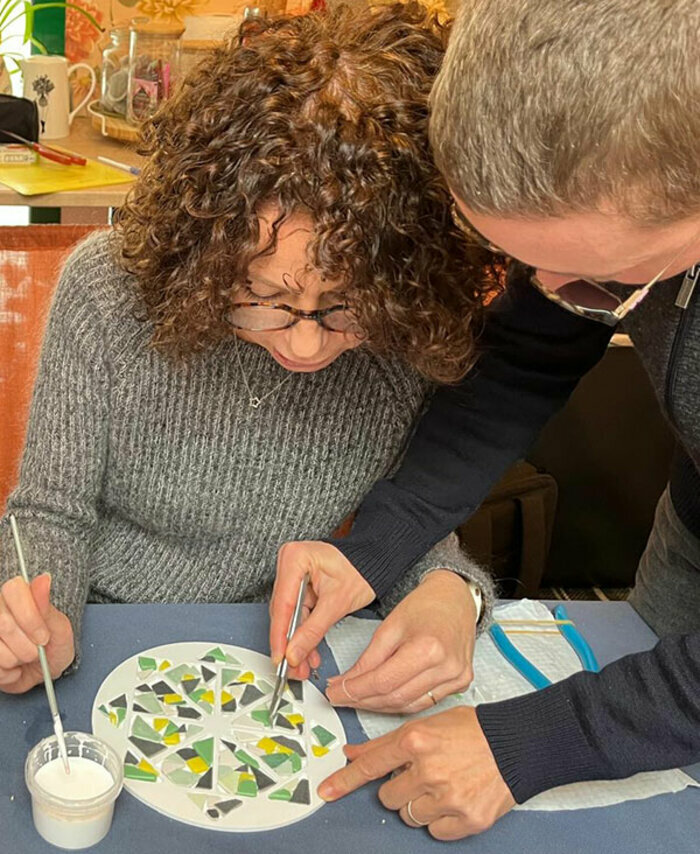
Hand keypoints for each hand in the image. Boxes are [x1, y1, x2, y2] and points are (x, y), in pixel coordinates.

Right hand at [0, 573, 74, 693]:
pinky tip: (13, 668)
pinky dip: (6, 674)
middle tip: (37, 651)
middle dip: (27, 645)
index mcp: (15, 594)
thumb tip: (44, 578)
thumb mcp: (59, 626)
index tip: (44, 636)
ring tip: (24, 658)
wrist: (43, 670)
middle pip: (4, 624)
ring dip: (16, 660)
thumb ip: (46, 605)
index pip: (13, 590)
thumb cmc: (52, 644)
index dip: (30, 617)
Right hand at [269, 541, 374, 679]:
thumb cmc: (360, 569)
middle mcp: (288, 563)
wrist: (372, 562)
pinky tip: (307, 652)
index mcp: (294, 558)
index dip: (280, 636)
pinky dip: (303, 633)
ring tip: (302, 665)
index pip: (282, 604)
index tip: (280, 658)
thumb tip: (293, 652)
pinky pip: (297, 614)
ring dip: (296, 642)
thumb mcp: (337, 602)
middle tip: (292, 668)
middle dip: (289, 643)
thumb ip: (313, 630)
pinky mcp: (298, 586)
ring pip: (288, 616)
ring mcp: (292, 575)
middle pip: (282, 611)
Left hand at [319, 706, 515, 839]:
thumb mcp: (427, 723)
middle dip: (399, 787)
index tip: (326, 792)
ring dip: (419, 803)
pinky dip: (440, 819)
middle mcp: (428, 769)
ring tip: (441, 783)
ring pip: (409, 814)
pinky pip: (434, 831)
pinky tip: (454, 798)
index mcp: (416, 740)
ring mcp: (447, 796)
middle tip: (421, 774)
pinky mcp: (465, 819)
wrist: (515, 745)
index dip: (344, 781)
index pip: (370, 765)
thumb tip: (353, 752)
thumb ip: (387, 742)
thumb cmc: (472, 731)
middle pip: (387, 796)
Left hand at [326, 570, 475, 712]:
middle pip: (395, 697)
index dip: (354, 690)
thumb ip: (369, 658)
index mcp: (428, 648)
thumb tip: (346, 683)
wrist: (455, 597)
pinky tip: (384, 698)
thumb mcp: (390, 625)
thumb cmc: (425, 604)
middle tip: (341, 696)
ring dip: (380, 705)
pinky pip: (424, 702)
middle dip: (363, 700)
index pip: (383, 681)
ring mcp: (457, 678)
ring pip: (409, 705)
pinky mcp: (461, 683)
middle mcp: (446, 667)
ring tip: (359, 698)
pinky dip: (401, 702)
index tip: (335, 692)